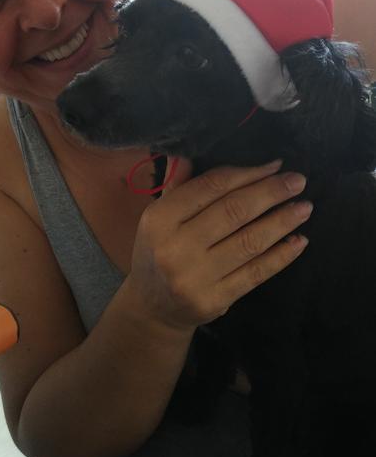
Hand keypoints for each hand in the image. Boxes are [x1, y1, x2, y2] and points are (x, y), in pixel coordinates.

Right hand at [128, 160, 311, 332]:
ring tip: (304, 207)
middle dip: (271, 193)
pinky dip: (281, 257)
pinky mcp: (215, 300)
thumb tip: (197, 147)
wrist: (152, 308)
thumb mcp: (157, 214)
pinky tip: (299, 242)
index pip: (211, 187)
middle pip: (234, 211)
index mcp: (160, 218)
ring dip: (282, 222)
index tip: (274, 165)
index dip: (247, 173)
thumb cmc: (159, 250)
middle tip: (298, 180)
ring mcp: (196, 277)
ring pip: (249, 242)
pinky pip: (255, 274)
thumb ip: (178, 182)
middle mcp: (175, 247)